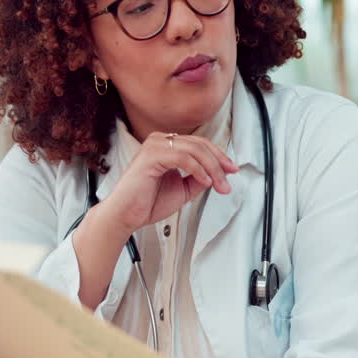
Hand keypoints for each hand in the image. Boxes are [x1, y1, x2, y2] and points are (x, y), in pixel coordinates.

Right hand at [102, 132, 238, 232]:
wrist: (126, 216)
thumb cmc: (147, 203)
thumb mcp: (183, 189)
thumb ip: (199, 178)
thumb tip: (218, 173)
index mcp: (166, 146)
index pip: (199, 144)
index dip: (219, 156)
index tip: (232, 170)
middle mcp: (160, 141)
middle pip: (200, 144)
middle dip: (219, 163)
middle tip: (229, 179)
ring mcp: (155, 146)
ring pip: (194, 149)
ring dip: (212, 168)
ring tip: (219, 184)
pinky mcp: (151, 155)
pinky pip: (183, 157)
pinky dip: (198, 169)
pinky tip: (205, 181)